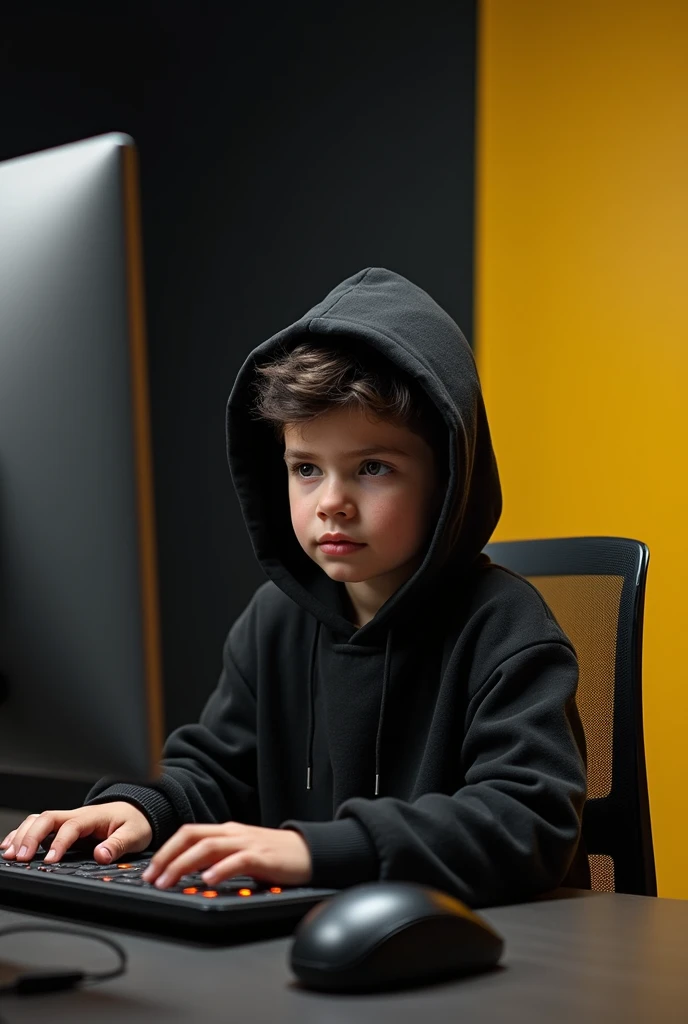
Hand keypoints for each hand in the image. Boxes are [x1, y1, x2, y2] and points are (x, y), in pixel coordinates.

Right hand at [0, 803, 152, 864]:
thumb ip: (118, 845)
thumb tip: (101, 855)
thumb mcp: (135, 835)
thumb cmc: (135, 822)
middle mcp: (77, 815)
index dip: (58, 843)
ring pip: (39, 820)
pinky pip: (39, 826)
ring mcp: (69, 820)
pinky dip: (22, 833)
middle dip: (30, 837)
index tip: (49, 860)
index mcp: (93, 816)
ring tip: (10, 854)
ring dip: (23, 835)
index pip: (71, 827)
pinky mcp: (64, 826)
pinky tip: (10, 845)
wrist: (137, 811)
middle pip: (47, 819)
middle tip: (20, 857)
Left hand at [140, 822, 312, 889]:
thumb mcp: (241, 853)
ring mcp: (247, 843)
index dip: (166, 850)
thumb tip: (190, 875)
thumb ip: (219, 860)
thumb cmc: (275, 856)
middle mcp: (233, 833)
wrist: (309, 851)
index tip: (150, 870)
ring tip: (169, 882)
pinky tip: (208, 881)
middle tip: (152, 877)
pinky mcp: (262, 856)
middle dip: (167, 857)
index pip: (188, 834)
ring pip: (208, 847)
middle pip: (191, 837)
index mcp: (226, 832)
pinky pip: (237, 860)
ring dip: (183, 865)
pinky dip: (220, 869)